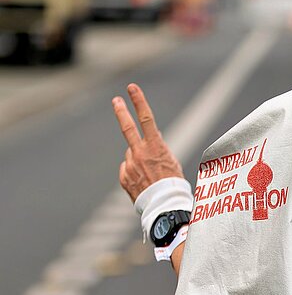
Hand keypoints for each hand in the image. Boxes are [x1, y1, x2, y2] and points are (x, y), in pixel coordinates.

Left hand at [112, 84, 183, 201]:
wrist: (164, 206)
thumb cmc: (173, 183)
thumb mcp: (172, 160)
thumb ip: (159, 147)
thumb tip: (152, 136)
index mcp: (155, 147)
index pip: (146, 119)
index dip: (139, 102)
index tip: (132, 88)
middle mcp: (139, 154)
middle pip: (128, 128)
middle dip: (121, 112)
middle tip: (116, 100)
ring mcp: (130, 166)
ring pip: (132, 156)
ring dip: (139, 160)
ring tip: (151, 175)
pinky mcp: (124, 177)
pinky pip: (128, 169)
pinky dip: (135, 173)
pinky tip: (144, 182)